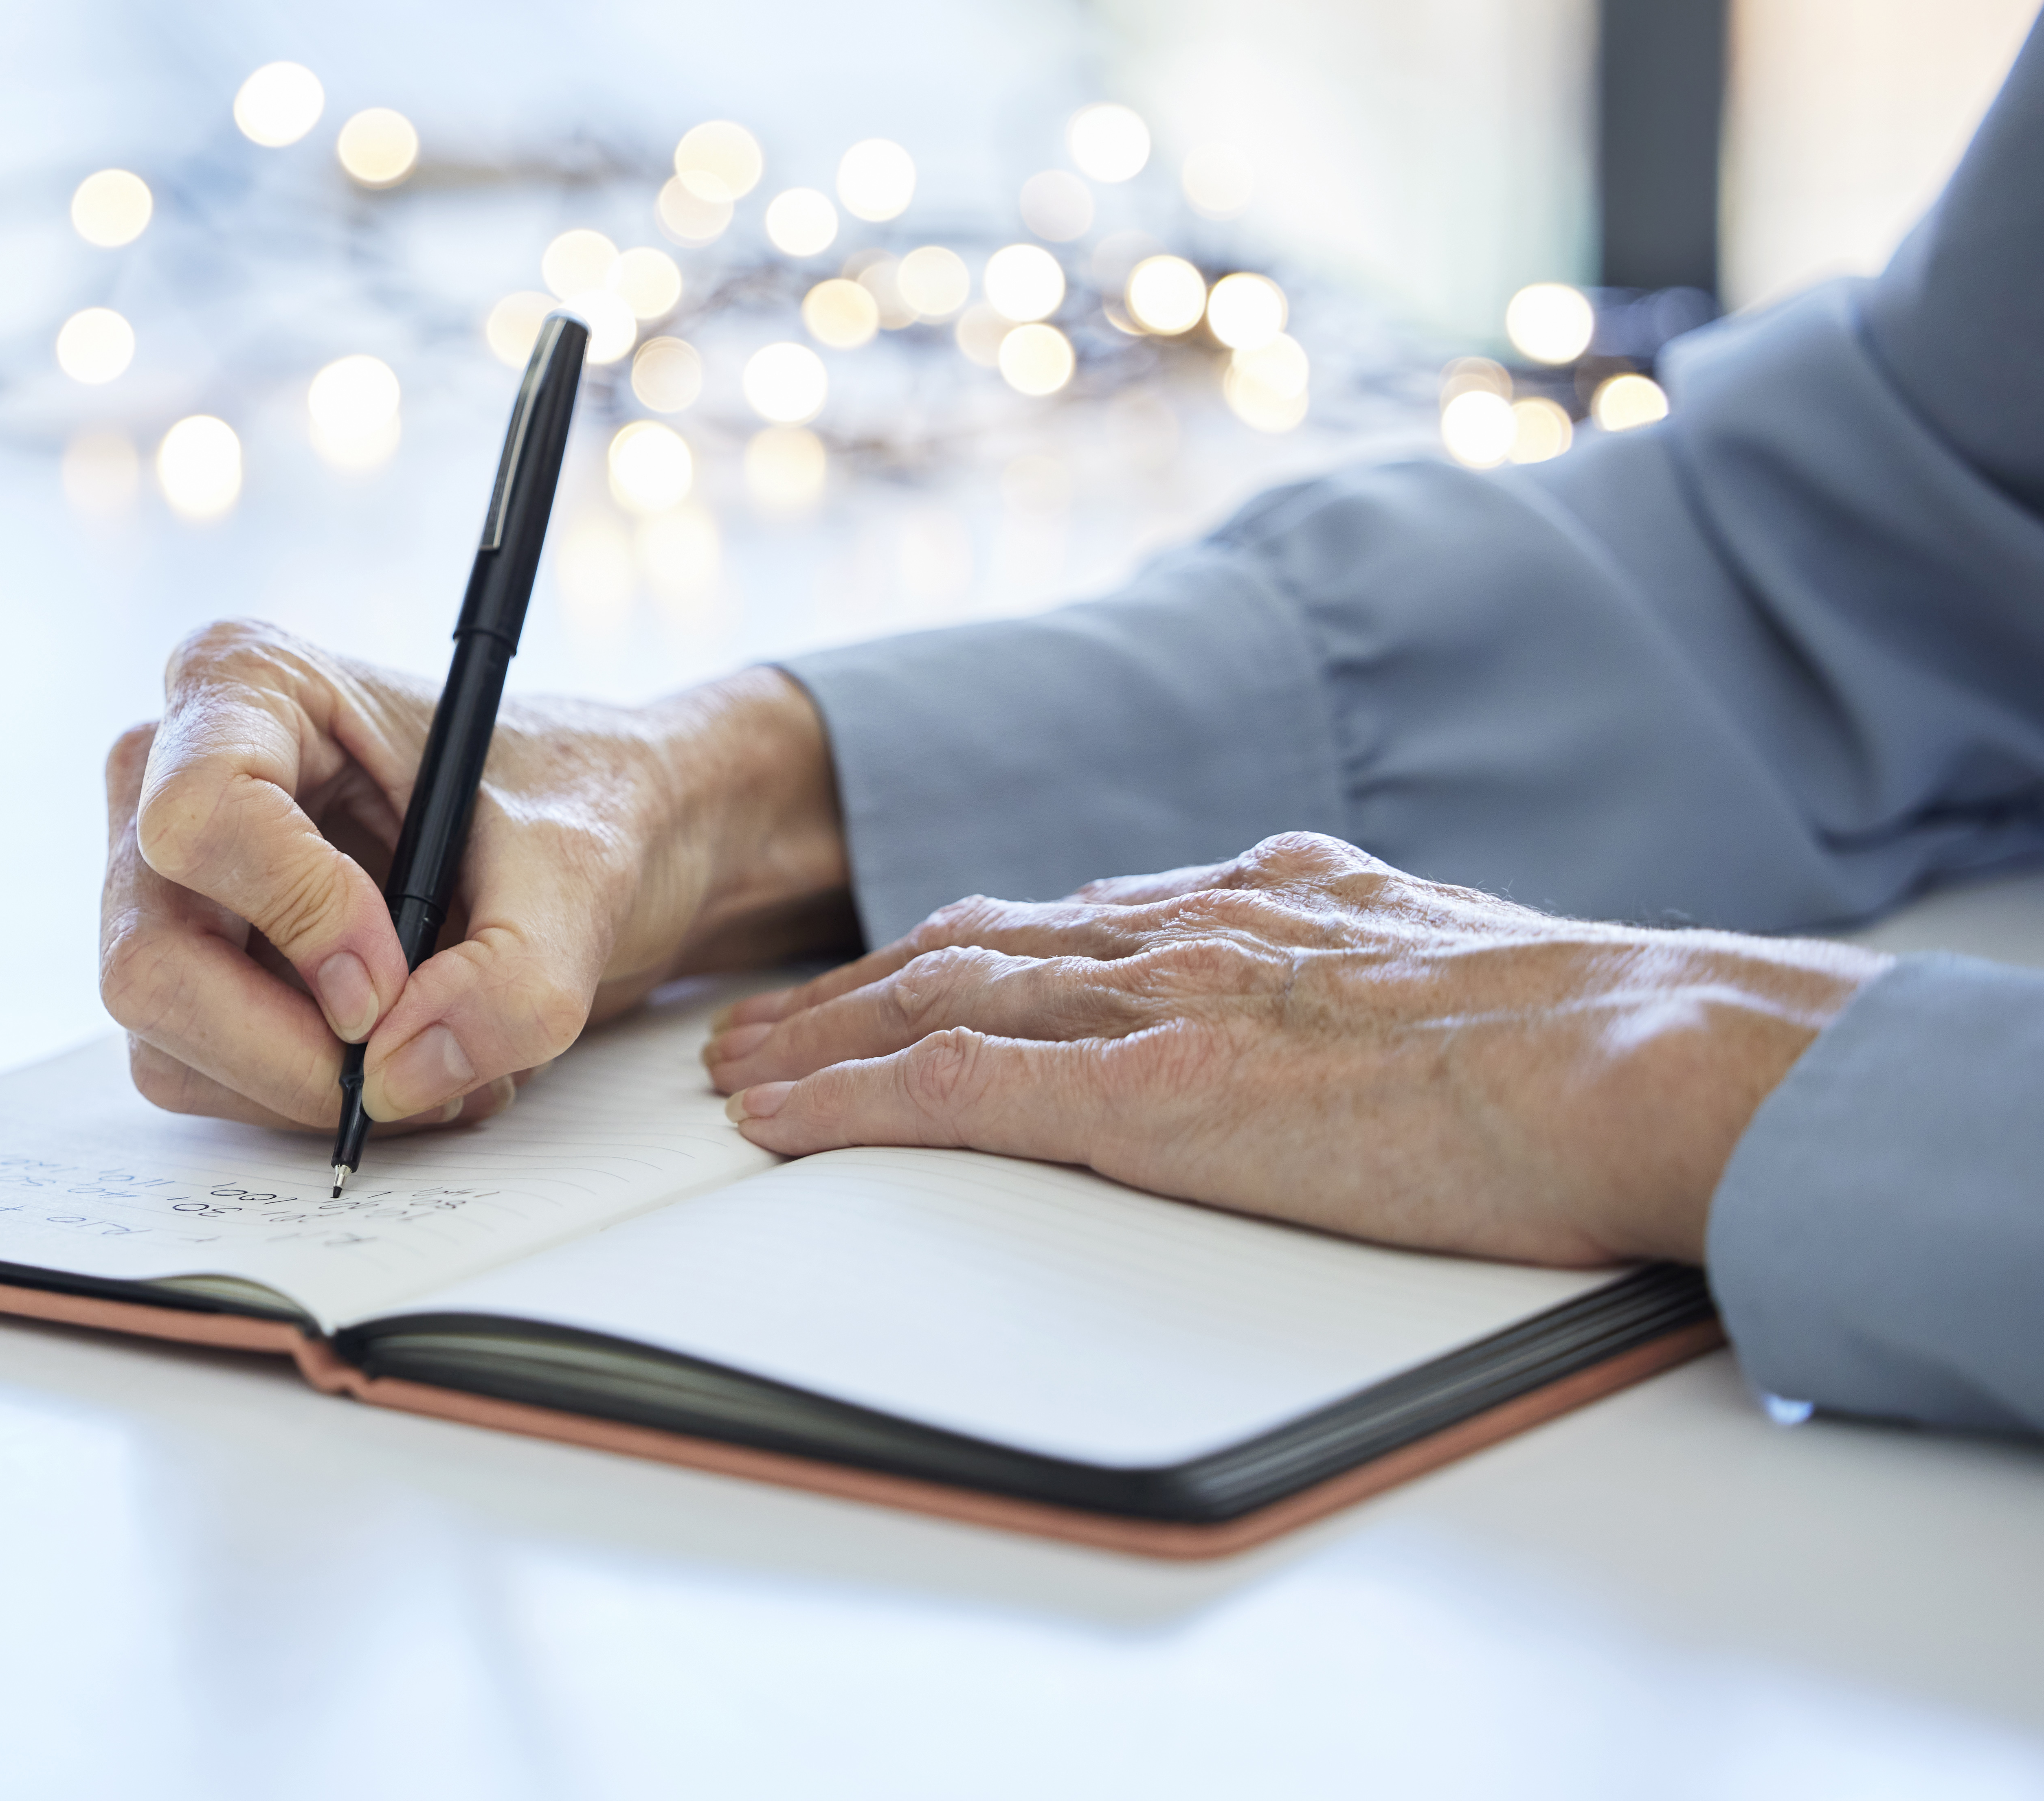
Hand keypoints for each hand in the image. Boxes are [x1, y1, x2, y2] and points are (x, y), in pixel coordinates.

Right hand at [101, 621, 850, 1131]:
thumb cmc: (575, 803)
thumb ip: (513, 982)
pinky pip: (199, 1077)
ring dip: (312, 1087)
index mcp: (250, 685)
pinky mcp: (191, 970)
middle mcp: (171, 777)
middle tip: (415, 1061)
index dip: (295, 915)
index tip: (392, 977)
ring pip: (167, 1042)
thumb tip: (397, 1078)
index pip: (199, 817)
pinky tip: (403, 1061)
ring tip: (442, 1062)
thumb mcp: (580, 876)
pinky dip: (303, 1101)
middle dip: (292, 1047)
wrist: (596, 837)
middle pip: (154, 959)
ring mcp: (167, 885)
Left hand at [706, 832, 1890, 1264]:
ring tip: (738, 1072)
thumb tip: (1333, 980)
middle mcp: (1190, 929)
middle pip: (973, 949)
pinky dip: (853, 1101)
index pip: (1070, 921)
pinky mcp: (1150, 1092)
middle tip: (770, 1021)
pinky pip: (955, 1090)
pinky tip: (783, 1121)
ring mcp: (1161, 1003)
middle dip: (857, 986)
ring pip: (937, 1005)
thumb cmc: (1578, 1035)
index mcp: (1262, 901)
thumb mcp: (1443, 959)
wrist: (1630, 1053)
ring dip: (821, 1040)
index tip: (901, 974)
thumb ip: (1356, 961)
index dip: (963, 952)